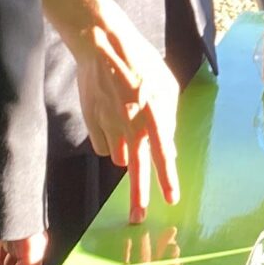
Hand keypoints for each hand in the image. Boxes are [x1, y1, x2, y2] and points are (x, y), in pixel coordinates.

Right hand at [63, 0, 182, 221]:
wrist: (102, 46)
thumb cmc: (140, 63)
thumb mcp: (167, 85)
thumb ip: (169, 117)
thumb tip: (166, 147)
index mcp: (154, 113)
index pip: (162, 153)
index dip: (166, 179)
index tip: (170, 199)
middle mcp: (131, 123)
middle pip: (136, 169)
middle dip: (138, 196)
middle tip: (138, 218)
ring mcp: (109, 124)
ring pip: (119, 157)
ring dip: (127, 153)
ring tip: (128, 129)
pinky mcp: (92, 123)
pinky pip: (103, 145)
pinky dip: (110, 141)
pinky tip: (112, 122)